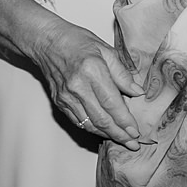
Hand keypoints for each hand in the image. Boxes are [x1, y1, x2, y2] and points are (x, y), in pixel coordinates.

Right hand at [28, 15, 146, 148]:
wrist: (49, 43)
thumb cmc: (79, 43)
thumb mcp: (107, 50)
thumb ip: (123, 73)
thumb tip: (137, 92)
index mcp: (92, 71)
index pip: (112, 103)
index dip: (125, 120)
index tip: (136, 131)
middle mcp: (78, 87)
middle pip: (101, 117)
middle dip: (119, 134)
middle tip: (133, 143)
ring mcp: (67, 97)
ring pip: (89, 123)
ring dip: (107, 134)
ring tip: (122, 140)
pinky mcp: (60, 102)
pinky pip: (78, 120)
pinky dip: (92, 128)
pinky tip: (103, 131)